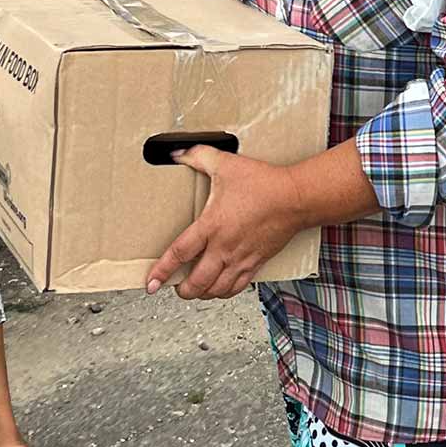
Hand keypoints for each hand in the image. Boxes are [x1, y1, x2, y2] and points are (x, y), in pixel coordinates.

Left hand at [145, 146, 302, 298]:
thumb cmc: (263, 184)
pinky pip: (237, 288)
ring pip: (216, 290)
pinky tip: (219, 288)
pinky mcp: (255, 263)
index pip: (179, 254)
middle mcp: (224, 248)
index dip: (162, 271)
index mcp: (212, 226)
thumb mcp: (226, 164)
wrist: (295, 199)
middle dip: (182, 290)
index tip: (150, 283)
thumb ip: (198, 156)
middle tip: (174, 287)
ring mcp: (241, 259)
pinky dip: (224, 292)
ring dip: (202, 294)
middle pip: (196, 282)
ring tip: (194, 290)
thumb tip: (178, 152)